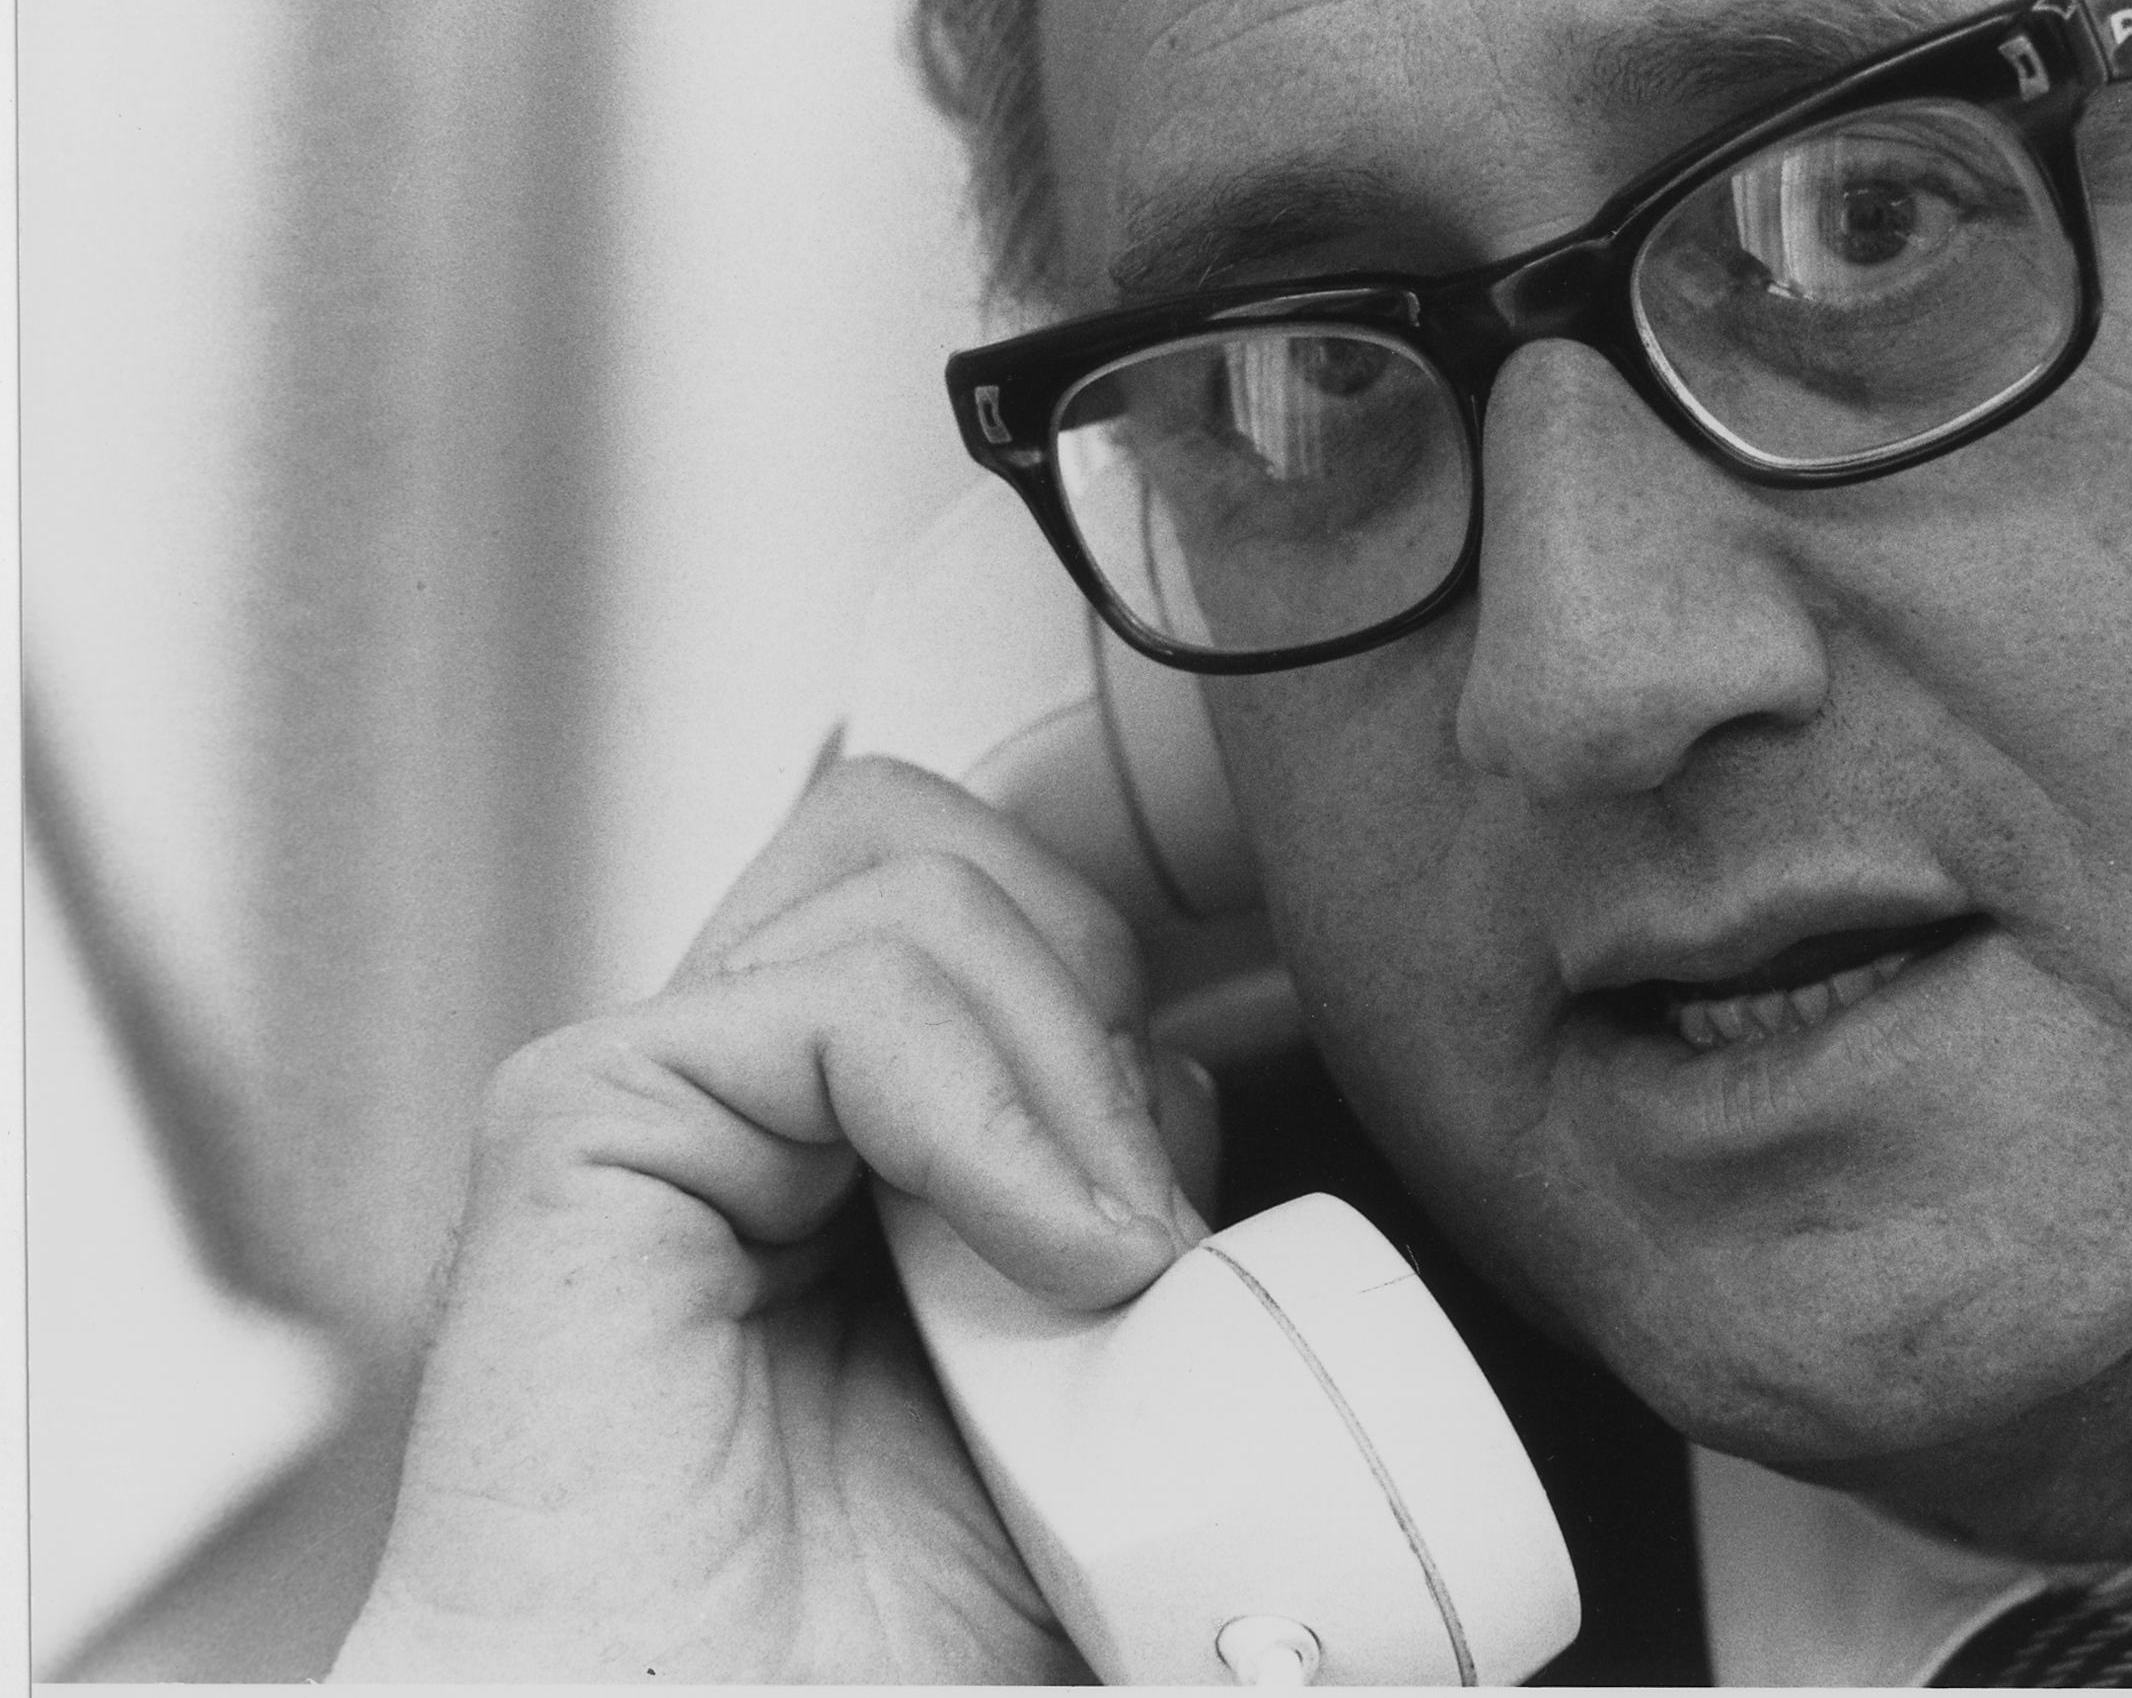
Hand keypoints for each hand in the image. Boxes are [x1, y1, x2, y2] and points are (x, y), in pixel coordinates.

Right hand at [331, 758, 1217, 1681]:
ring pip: (917, 879)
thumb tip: (1200, 1075)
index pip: (1007, 900)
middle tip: (1148, 1224)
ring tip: (1103, 1266)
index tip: (1206, 1177)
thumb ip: (1124, 1208)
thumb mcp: (1094, 1383)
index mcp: (862, 1130)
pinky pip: (842, 994)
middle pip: (958, 847)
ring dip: (1067, 1062)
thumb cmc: (885, 1637)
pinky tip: (1053, 1258)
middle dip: (1103, 996)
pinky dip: (987, 1107)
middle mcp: (759, 1086)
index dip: (1135, 981)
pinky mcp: (591, 1115)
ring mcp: (673, 1086)